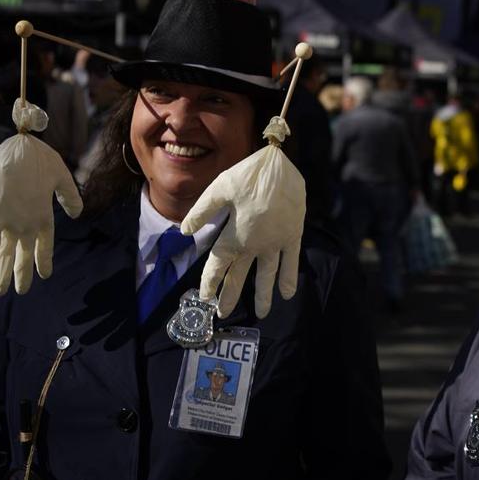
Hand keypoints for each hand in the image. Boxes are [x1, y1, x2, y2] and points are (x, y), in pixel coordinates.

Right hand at [0, 120, 82, 294]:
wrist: (18, 151)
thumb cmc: (41, 161)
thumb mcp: (63, 178)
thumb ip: (70, 198)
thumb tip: (77, 214)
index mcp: (45, 218)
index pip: (45, 247)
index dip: (43, 261)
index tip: (44, 275)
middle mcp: (28, 225)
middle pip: (24, 256)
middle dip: (22, 275)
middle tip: (21, 291)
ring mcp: (10, 222)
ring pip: (6, 254)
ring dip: (3, 272)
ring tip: (0, 290)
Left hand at [181, 119, 305, 318]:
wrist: (281, 166)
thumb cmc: (248, 174)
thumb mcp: (219, 188)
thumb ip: (202, 211)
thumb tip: (185, 232)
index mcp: (234, 235)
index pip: (218, 265)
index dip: (210, 282)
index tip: (205, 296)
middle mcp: (254, 245)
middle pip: (239, 275)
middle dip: (230, 295)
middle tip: (223, 313)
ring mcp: (275, 243)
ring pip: (266, 274)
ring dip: (262, 295)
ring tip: (261, 313)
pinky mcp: (292, 235)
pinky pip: (291, 261)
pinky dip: (289, 277)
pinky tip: (287, 294)